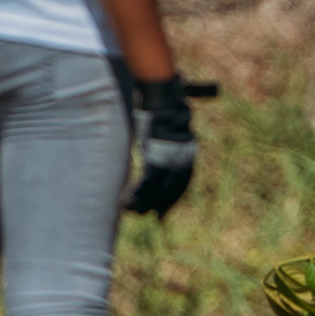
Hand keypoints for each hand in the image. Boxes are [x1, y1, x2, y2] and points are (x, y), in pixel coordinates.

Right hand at [124, 71, 209, 218]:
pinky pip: (147, 183)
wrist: (161, 100)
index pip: (182, 182)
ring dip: (143, 202)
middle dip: (159, 204)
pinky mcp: (157, 158)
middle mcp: (182, 159)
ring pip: (157, 190)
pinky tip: (126, 200)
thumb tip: (156, 150)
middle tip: (149, 215)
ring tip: (132, 211)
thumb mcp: (166, 131)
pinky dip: (137, 194)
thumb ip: (165, 145)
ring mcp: (170, 160)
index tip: (163, 210)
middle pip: (171, 190)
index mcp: (187, 153)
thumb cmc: (161, 111)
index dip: (172, 198)